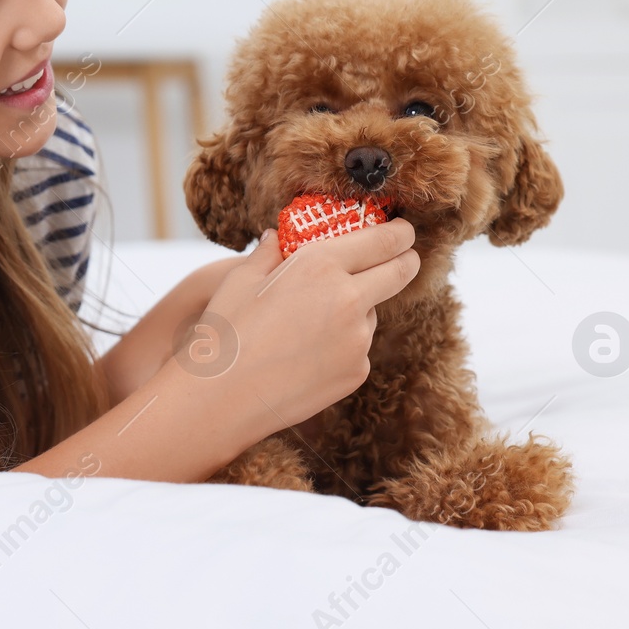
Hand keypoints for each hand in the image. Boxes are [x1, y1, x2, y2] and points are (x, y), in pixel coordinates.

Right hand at [183, 217, 418, 450]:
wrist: (223, 398)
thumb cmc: (225, 332)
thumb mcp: (241, 279)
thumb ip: (268, 253)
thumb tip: (276, 237)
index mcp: (320, 265)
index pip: (384, 239)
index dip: (400, 232)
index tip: (403, 230)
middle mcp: (349, 299)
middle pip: (401, 271)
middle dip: (406, 259)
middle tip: (402, 256)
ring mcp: (358, 339)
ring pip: (372, 312)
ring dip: (359, 307)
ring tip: (311, 322)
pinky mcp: (357, 372)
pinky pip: (358, 347)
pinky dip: (343, 343)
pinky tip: (306, 352)